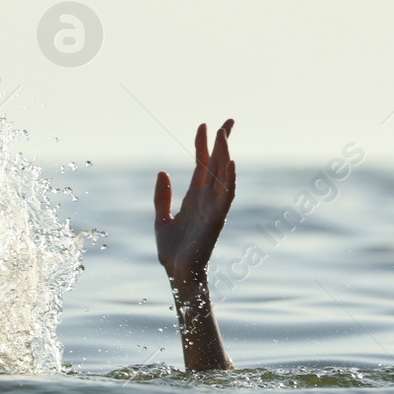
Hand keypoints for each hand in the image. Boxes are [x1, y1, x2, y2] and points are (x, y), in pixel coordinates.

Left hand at [154, 120, 234, 279]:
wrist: (177, 273)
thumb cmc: (172, 251)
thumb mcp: (161, 218)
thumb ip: (162, 196)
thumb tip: (163, 171)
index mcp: (194, 196)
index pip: (201, 164)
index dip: (202, 143)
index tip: (203, 124)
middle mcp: (207, 198)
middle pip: (217, 163)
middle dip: (223, 141)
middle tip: (229, 120)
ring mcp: (214, 207)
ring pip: (223, 175)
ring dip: (226, 154)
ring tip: (225, 133)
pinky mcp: (217, 219)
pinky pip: (227, 196)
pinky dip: (230, 180)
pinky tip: (232, 163)